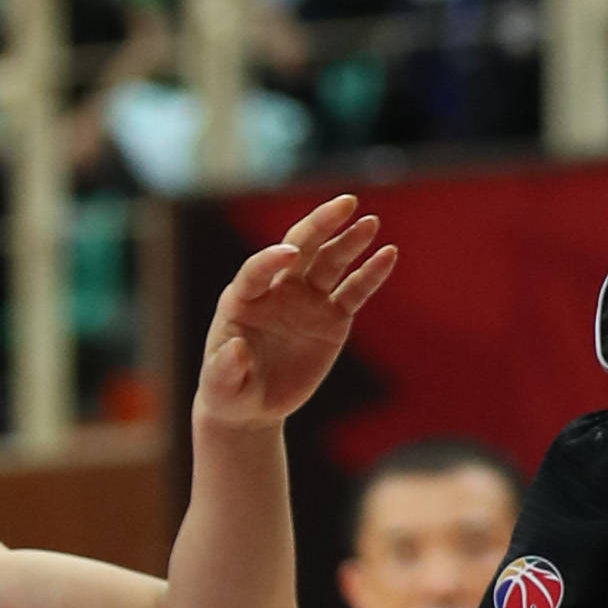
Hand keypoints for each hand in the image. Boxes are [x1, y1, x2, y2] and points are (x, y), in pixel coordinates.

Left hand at [193, 193, 396, 430]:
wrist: (253, 404)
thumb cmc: (229, 390)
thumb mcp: (220, 386)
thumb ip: (225, 369)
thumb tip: (237, 350)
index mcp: (244, 298)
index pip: (258, 268)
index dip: (271, 258)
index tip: (290, 254)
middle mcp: (278, 289)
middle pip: (301, 246)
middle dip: (321, 224)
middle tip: (346, 203)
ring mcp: (307, 300)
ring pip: (331, 263)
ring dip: (350, 241)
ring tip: (371, 222)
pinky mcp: (332, 317)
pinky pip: (354, 292)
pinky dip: (371, 274)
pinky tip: (388, 255)